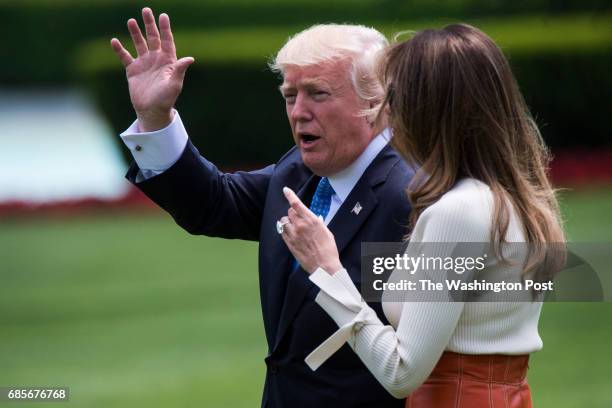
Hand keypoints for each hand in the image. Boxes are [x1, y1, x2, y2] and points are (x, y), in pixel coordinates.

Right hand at [110, 7, 193, 130]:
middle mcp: (156, 59)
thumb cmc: (166, 99)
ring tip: (131, 21)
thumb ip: (180, 70)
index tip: (163, 15)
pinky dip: (119, 49)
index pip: (167, 41)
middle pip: (153, 38)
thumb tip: (190, 59)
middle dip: (149, 24)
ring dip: (135, 33)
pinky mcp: (133, 70)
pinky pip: (125, 57)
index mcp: (168, 61)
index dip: (165, 28)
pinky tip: (114, 41)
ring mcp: (144, 64)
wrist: (152, 111)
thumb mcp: (174, 84)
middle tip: (146, 10)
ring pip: (139, 44)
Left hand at [280, 187, 341, 273]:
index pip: (296, 204)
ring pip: (284, 221)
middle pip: (290, 212)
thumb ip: (316, 222)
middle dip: (293, 212)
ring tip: (294, 226)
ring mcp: (293, 235)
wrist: (324, 266)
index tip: (286, 190)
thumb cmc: (328, 249)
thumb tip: (311, 217)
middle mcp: (300, 226)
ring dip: (288, 221)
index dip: (290, 195)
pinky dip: (285, 230)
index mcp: (311, 220)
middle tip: (298, 217)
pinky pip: (282, 232)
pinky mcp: (290, 244)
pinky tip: (291, 233)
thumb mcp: (326, 231)